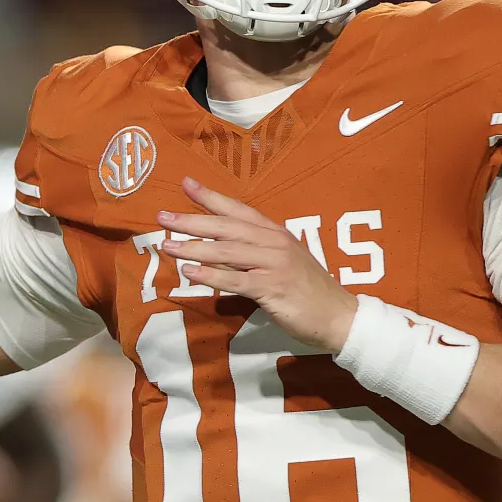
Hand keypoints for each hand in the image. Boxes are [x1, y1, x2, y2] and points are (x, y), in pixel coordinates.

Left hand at [160, 177, 357, 353]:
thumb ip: (252, 255)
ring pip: (227, 251)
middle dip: (192, 220)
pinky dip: (211, 276)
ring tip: (167, 245)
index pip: (238, 209)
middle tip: (163, 217)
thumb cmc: (309, 291)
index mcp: (275, 233)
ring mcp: (274, 264)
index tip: (186, 184)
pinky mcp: (273, 288)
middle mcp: (274, 243)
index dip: (211, 197)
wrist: (339, 317)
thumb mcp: (281, 264)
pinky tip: (190, 273)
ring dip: (194, 247)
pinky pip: (236, 280)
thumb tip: (215, 251)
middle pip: (227, 226)